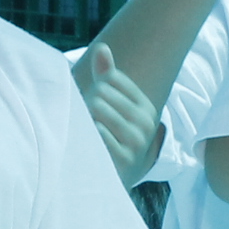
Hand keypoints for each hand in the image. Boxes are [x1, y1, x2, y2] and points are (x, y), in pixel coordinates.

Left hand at [70, 42, 162, 186]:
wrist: (106, 182)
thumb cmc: (104, 137)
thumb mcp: (110, 105)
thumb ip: (106, 76)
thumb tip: (101, 47)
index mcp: (145, 107)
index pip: (111, 79)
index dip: (95, 89)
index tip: (95, 108)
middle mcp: (145, 124)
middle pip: (102, 94)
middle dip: (87, 104)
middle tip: (86, 123)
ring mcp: (136, 143)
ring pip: (97, 110)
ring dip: (83, 119)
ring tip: (85, 133)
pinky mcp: (122, 159)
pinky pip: (96, 132)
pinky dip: (85, 135)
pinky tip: (86, 144)